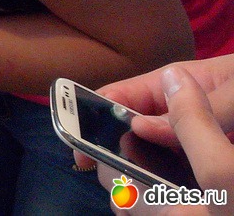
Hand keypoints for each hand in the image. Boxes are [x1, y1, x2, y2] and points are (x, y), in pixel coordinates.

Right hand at [76, 56, 233, 211]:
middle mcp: (180, 111)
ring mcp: (194, 139)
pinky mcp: (207, 165)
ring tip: (130, 196)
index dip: (93, 112)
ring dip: (137, 172)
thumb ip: (198, 112)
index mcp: (178, 84)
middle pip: (131, 128)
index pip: (123, 94)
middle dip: (114, 149)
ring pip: (151, 156)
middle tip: (106, 175)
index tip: (77, 141)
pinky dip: (163, 188)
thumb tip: (140, 125)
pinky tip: (159, 201)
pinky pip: (176, 176)